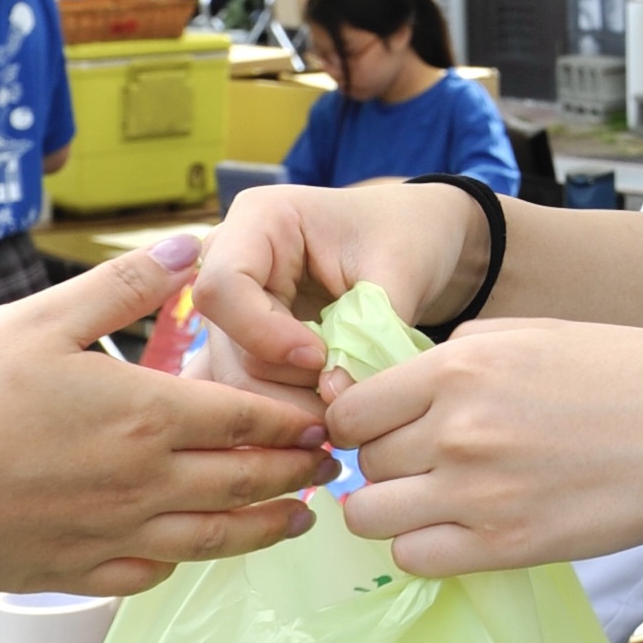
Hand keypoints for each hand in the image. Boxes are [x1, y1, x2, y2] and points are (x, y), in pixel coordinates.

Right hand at [0, 237, 338, 593]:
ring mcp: (115, 534)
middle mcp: (146, 482)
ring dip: (264, 527)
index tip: (327, 417)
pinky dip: (186, 562)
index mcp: (147, 415)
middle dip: (296, 472)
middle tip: (330, 466)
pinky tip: (195, 552)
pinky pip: (152, 573)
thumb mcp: (40, 317)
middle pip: (245, 481)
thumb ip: (124, 284)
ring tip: (296, 519)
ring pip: (213, 537)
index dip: (294, 418)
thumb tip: (192, 247)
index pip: (247, 417)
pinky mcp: (77, 571)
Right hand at [191, 181, 483, 390]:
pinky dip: (282, 413)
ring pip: (233, 379)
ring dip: (286, 409)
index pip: (224, 287)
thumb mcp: (399, 270)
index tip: (320, 358)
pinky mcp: (247, 343)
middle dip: (283, 385)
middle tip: (341, 407)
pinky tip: (323, 421)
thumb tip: (334, 398)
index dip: (264, 334)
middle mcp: (232, 262)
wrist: (419, 238)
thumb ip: (368, 331)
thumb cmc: (409, 236)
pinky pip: (246, 389)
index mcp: (260, 220)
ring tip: (343, 417)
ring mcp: (235, 307)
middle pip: (226, 344)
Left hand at [327, 317, 642, 574]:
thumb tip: (404, 380)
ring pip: (371, 515)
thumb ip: (462, 352)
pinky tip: (454, 529)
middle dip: (380, 462)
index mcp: (461, 367)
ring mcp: (478, 493)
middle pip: (361, 461)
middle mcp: (458, 429)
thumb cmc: (627, 374)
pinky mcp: (504, 546)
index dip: (356, 421)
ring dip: (389, 508)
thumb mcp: (537, 332)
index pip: (351, 408)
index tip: (379, 428)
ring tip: (427, 500)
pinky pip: (414, 557)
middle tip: (416, 462)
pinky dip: (422, 546)